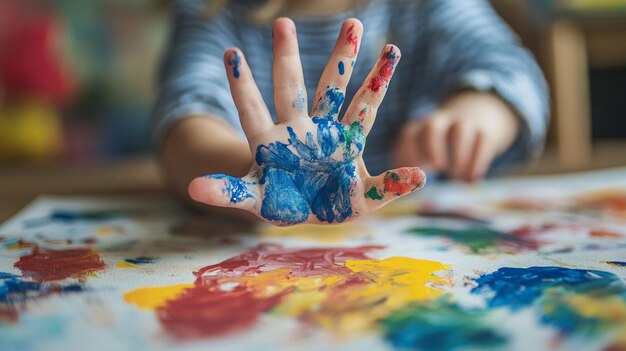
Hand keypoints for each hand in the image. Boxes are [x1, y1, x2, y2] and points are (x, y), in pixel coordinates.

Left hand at [188, 18, 424, 225]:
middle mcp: (299, 129)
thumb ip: (228, 194)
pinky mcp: (351, 145)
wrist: (315, 209)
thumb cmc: (283, 201)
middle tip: (282, 22)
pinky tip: (392, 60)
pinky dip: (378, 90)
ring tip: (354, 23)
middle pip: (293, 89)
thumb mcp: (255, 201)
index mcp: (271, 142)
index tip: (230, 53)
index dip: (242, 84)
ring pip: (336, 92)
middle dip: (288, 58)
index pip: (253, 108)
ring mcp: (328, 133)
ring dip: (344, 60)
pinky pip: (367, 120)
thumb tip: (191, 187)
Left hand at [393, 91, 518, 182]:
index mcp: (420, 127)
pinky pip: (483, 139)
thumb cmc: (438, 148)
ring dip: (459, 155)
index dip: (408, 152)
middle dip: (433, 146)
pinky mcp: (484, 130)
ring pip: (461, 131)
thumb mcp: (421, 154)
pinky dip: (478, 159)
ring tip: (457, 178)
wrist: (475, 122)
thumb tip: (394, 192)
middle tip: (436, 168)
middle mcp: (441, 122)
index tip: (411, 173)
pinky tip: (472, 179)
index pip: (409, 133)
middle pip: (434, 125)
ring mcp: (463, 124)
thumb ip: (408, 169)